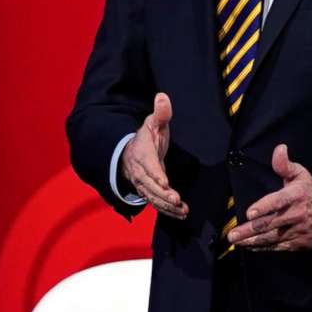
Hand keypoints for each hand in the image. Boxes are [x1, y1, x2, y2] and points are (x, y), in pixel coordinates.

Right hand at [121, 92, 187, 218]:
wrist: (129, 154)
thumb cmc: (145, 138)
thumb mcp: (153, 123)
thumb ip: (160, 113)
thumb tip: (162, 97)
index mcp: (142, 153)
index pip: (147, 164)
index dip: (155, 174)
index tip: (165, 181)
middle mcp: (140, 171)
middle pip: (149, 185)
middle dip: (162, 194)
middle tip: (176, 200)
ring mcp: (143, 184)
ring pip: (152, 197)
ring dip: (167, 205)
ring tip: (182, 210)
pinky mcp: (148, 192)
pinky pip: (156, 203)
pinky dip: (168, 210)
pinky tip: (181, 214)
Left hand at [229, 145, 311, 251]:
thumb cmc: (311, 191)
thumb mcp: (300, 174)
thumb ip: (284, 165)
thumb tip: (279, 149)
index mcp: (297, 195)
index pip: (278, 201)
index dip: (264, 207)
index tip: (250, 213)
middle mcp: (297, 214)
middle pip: (270, 223)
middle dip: (250, 230)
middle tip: (232, 235)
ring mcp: (298, 230)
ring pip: (272, 238)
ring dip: (252, 241)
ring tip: (237, 242)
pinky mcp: (299, 243)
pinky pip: (278, 247)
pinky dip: (263, 247)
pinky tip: (250, 246)